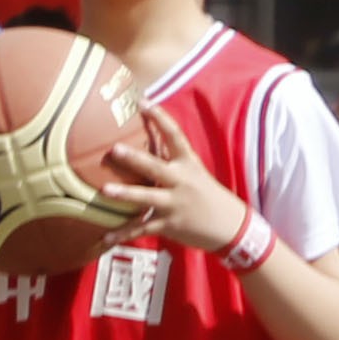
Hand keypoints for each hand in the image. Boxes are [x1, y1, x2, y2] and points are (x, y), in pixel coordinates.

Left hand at [91, 101, 248, 254]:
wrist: (233, 228)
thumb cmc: (210, 198)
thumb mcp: (196, 175)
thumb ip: (170, 162)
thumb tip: (146, 142)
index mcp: (189, 165)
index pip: (175, 137)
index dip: (160, 118)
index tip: (143, 102)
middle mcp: (182, 182)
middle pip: (156, 167)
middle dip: (135, 159)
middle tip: (115, 149)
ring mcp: (175, 204)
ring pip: (147, 198)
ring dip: (126, 194)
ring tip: (104, 191)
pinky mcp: (170, 225)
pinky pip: (142, 229)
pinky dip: (123, 234)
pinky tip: (104, 237)